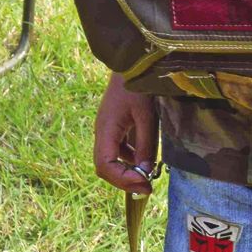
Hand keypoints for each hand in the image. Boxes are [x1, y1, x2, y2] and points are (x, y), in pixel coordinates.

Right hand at [95, 73, 156, 194]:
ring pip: (111, 160)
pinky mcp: (115, 127)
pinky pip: (119, 150)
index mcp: (106, 130)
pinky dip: (131, 160)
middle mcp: (102, 133)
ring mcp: (107, 130)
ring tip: (149, 176)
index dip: (122, 180)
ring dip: (128, 171)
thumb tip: (146, 172)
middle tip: (147, 188)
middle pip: (105, 167)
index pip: (105, 165)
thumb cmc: (139, 86)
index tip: (144, 184)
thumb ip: (146, 144)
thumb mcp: (146, 116)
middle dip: (124, 180)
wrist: (132, 63)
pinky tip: (147, 158)